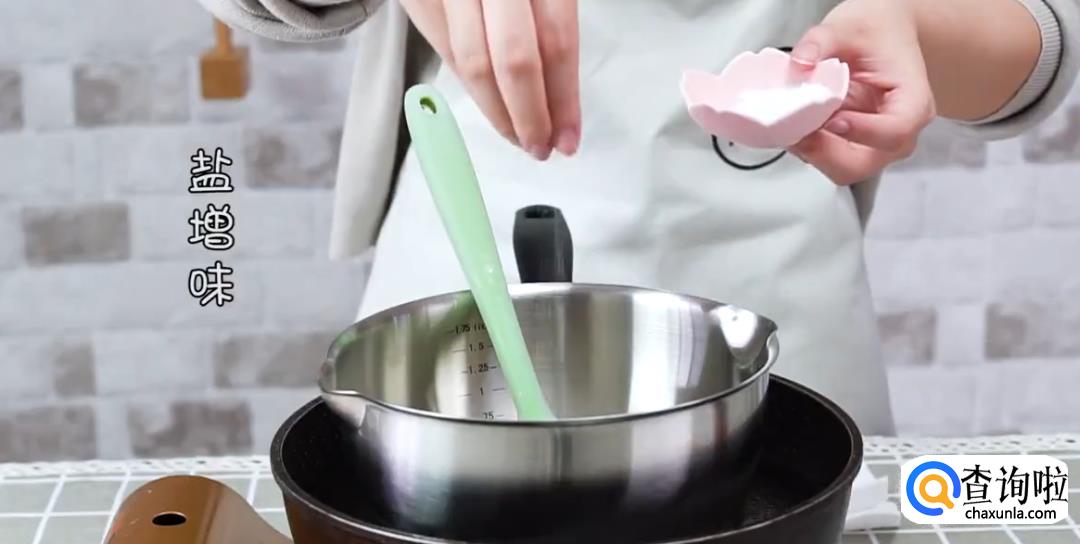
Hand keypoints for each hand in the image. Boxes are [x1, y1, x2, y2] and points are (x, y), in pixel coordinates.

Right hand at [399, 0, 580, 159]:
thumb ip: (548, 19)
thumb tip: (560, 94)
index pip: (556, 42)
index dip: (563, 98)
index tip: (570, 135)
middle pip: (515, 59)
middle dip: (530, 115)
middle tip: (542, 146)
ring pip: (473, 63)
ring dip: (498, 113)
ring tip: (518, 136)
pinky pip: (446, 49)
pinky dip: (471, 85)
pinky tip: (491, 104)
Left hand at [787, 0, 936, 184]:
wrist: (880, 36)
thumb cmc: (875, 33)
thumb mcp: (846, 27)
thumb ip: (820, 41)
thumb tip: (800, 62)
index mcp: (912, 101)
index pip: (895, 130)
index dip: (862, 132)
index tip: (832, 121)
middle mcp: (899, 131)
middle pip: (864, 163)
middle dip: (824, 152)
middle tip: (797, 129)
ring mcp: (876, 144)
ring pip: (843, 169)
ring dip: (812, 151)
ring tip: (791, 124)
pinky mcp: (854, 146)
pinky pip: (830, 160)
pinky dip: (809, 148)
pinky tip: (796, 126)